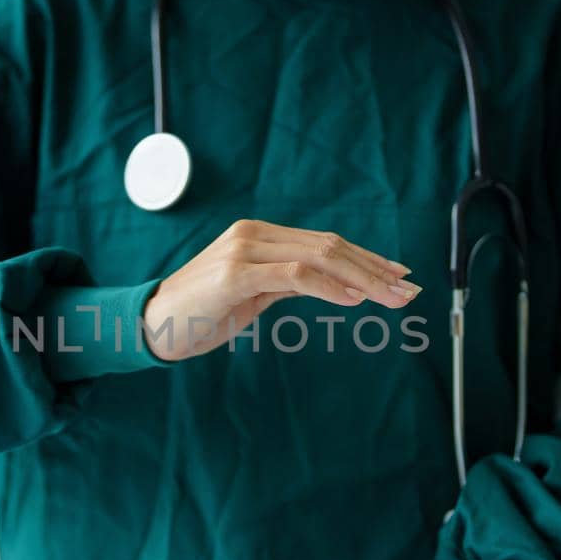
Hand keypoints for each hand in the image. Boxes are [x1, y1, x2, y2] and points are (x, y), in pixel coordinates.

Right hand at [141, 219, 419, 360]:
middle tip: (408, 290)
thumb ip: (287, 283)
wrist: (152, 326)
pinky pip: (293, 276)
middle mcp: (254, 234)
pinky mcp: (235, 273)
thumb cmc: (201, 313)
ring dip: (362, 278)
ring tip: (392, 298)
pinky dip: (328, 287)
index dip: (367, 258)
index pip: (326, 243)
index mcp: (260, 236)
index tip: (399, 276)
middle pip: (329, 246)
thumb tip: (335, 285)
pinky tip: (354, 300)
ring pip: (318, 256)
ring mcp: (244, 250)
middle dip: (374, 269)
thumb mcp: (253, 296)